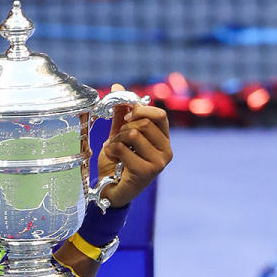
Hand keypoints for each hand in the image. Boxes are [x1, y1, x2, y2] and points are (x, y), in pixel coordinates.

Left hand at [96, 83, 172, 206]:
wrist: (110, 190)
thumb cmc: (117, 163)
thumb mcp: (119, 134)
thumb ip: (120, 113)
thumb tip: (117, 87)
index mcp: (163, 140)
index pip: (159, 114)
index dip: (140, 110)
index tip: (126, 118)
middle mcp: (166, 151)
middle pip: (144, 123)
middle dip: (123, 128)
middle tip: (117, 141)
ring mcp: (159, 162)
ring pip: (133, 133)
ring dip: (116, 141)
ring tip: (115, 151)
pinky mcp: (147, 172)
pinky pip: (123, 148)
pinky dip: (112, 152)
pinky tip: (114, 161)